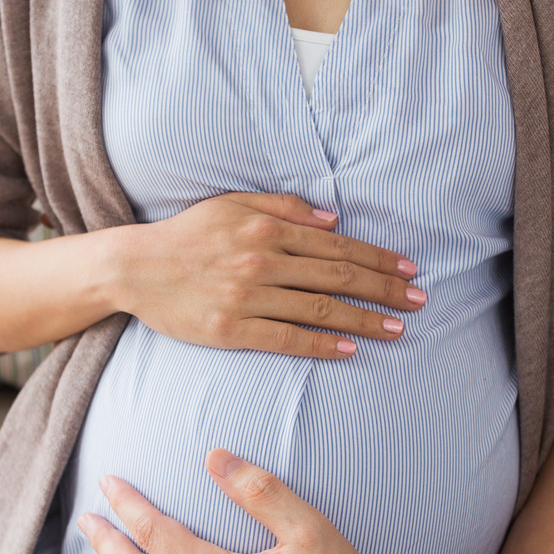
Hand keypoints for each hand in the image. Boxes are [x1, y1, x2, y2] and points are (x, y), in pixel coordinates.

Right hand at [112, 193, 425, 359]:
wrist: (134, 267)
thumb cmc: (186, 234)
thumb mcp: (234, 204)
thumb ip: (285, 208)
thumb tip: (334, 219)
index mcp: (267, 228)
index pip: (337, 245)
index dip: (378, 258)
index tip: (408, 270)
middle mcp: (262, 261)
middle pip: (338, 277)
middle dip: (384, 290)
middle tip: (418, 302)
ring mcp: (247, 297)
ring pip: (320, 310)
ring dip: (364, 321)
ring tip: (396, 329)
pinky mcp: (231, 330)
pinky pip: (287, 339)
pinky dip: (322, 344)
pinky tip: (349, 349)